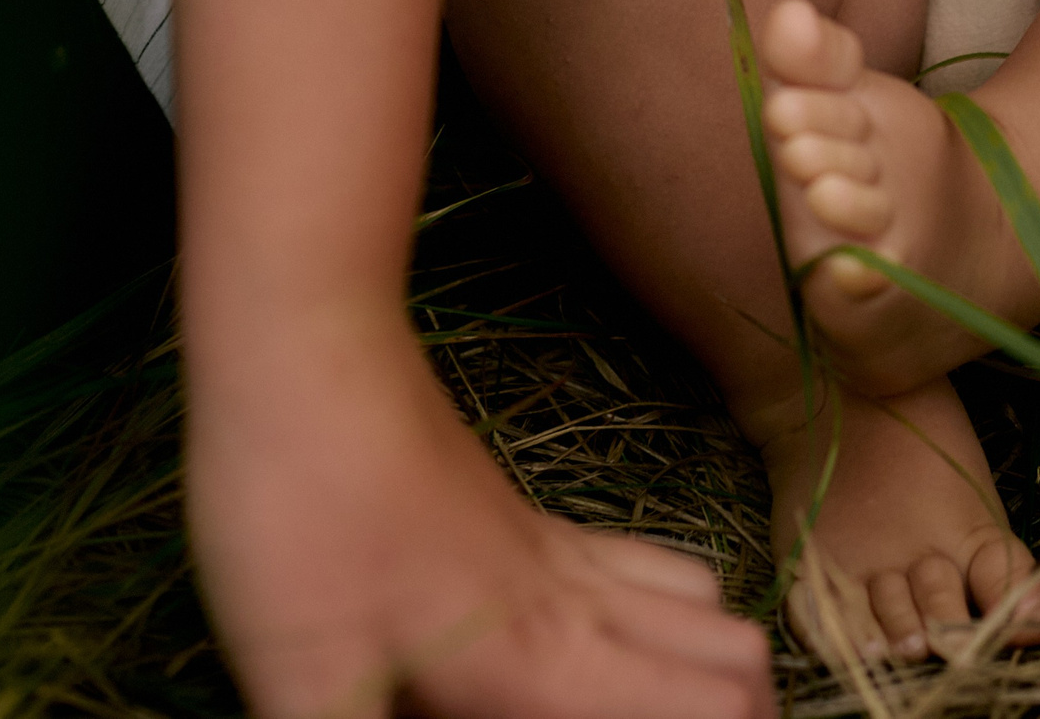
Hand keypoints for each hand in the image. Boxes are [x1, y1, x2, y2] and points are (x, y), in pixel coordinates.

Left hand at [186, 314, 773, 718]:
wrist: (306, 357)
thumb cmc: (299, 514)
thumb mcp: (302, 676)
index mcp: (545, 660)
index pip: (716, 710)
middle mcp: (580, 604)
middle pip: (740, 665)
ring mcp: (563, 549)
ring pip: (707, 604)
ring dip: (702, 666)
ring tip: (642, 717)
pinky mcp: (530, 518)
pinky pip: (647, 564)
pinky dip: (661, 610)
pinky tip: (581, 646)